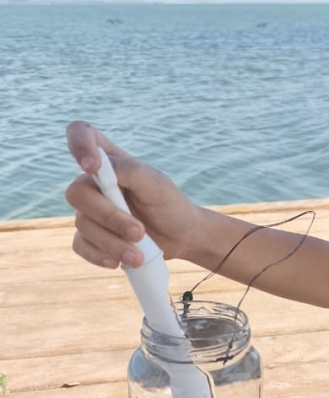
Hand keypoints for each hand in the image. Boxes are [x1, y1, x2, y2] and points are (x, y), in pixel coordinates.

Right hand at [65, 120, 201, 267]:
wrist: (182, 238)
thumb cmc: (170, 205)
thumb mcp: (157, 185)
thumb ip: (130, 170)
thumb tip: (99, 165)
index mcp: (110, 160)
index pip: (80, 134)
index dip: (78, 144)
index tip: (92, 167)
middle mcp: (95, 183)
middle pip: (77, 193)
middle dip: (108, 217)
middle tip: (139, 232)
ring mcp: (91, 211)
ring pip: (82, 225)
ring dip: (112, 243)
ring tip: (139, 255)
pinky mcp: (92, 237)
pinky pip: (81, 245)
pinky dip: (99, 256)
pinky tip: (119, 263)